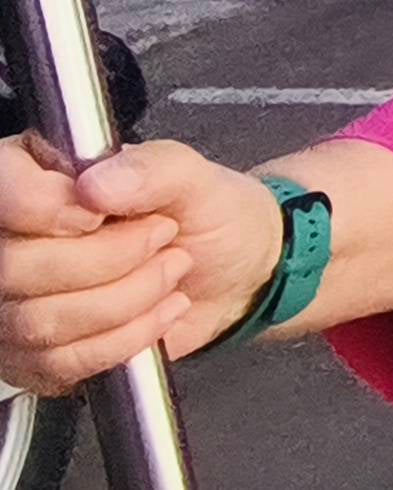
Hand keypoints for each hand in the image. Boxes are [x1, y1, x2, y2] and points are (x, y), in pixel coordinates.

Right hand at [0, 136, 275, 393]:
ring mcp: (13, 304)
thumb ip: (152, 167)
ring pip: (38, 321)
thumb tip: (94, 187)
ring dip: (126, 299)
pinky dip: (124, 340)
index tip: (101, 215)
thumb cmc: (207, 215)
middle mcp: (11, 241)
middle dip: (109, 259)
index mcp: (35, 175)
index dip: (45, 208)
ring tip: (169, 271)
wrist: (232, 274)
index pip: (2, 191)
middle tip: (163, 237)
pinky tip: (160, 312)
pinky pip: (58, 363)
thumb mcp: (197, 177)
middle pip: (14, 267)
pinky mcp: (32, 357)